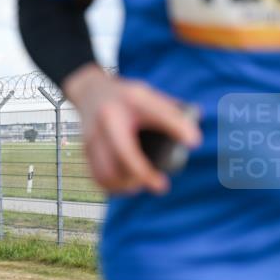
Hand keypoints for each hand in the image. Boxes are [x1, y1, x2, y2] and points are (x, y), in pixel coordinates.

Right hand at [66, 67, 200, 193]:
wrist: (90, 92)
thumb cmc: (124, 97)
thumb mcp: (147, 95)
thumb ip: (170, 112)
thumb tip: (193, 140)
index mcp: (129, 101)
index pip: (156, 113)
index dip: (176, 127)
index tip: (194, 142)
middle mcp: (108, 119)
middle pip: (124, 153)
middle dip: (143, 174)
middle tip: (161, 185)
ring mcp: (93, 136)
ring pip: (107, 171)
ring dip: (126, 184)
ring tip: (141, 185)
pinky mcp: (86, 150)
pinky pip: (97, 176)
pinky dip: (112, 187)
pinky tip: (126, 187)